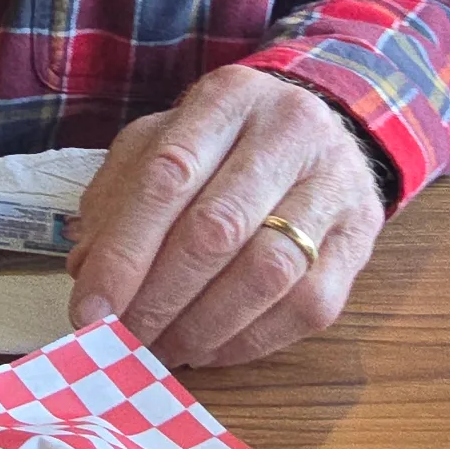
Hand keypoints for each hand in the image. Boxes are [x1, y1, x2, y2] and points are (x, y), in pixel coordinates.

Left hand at [66, 67, 384, 369]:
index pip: (166, 177)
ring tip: (163, 349)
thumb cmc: (226, 145)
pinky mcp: (361, 237)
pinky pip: (306, 305)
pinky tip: (210, 347)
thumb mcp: (164, 144)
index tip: (90, 310)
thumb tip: (87, 271)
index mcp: (228, 99)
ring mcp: (335, 184)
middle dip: (159, 299)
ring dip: (203, 327)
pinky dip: (249, 340)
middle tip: (123, 339)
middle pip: (216, 229)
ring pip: (267, 273)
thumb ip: (118, 197)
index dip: (123, 253)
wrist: (326, 132)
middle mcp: (290, 131)